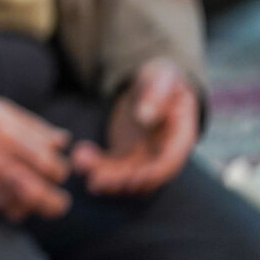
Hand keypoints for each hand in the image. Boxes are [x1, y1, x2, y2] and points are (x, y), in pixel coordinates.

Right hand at [0, 91, 71, 222]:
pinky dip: (10, 208)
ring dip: (31, 205)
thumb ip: (33, 126)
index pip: (54, 167)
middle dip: (55, 199)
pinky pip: (1, 211)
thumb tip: (63, 141)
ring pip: (25, 209)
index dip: (58, 171)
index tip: (50, 167)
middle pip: (47, 197)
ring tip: (26, 194)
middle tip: (49, 192)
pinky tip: (6, 197)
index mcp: (9, 136)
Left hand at [71, 58, 197, 195]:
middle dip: (120, 181)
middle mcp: (163, 153)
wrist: (153, 84)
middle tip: (95, 181)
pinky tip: (79, 155)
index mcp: (180, 137)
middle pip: (143, 176)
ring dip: (103, 176)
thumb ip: (156, 94)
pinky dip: (95, 165)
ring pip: (125, 175)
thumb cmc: (162, 79)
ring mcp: (144, 156)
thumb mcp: (162, 79)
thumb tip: (144, 116)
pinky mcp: (125, 154)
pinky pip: (110, 165)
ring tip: (80, 163)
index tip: (133, 178)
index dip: (152, 173)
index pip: (169, 163)